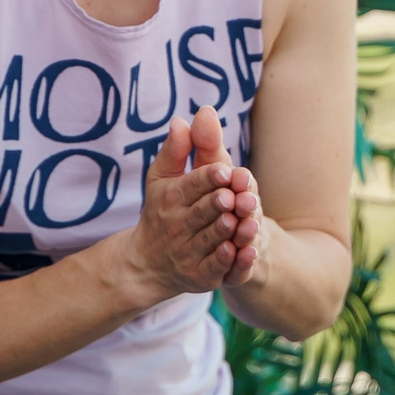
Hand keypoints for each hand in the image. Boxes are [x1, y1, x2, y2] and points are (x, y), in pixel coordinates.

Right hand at [124, 105, 260, 296]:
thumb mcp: (163, 178)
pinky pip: (216, 267)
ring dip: (231, 230)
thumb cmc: (162, 210)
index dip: (210, 178)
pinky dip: (230, 261)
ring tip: (247, 220)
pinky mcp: (200, 275)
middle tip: (235, 196)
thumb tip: (182, 119)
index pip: (192, 185)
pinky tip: (242, 250)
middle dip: (220, 203)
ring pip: (214, 239)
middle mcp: (179, 225)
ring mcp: (189, 252)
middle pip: (204, 211)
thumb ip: (177, 150)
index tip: (226, 170)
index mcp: (172, 198)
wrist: (148, 263)